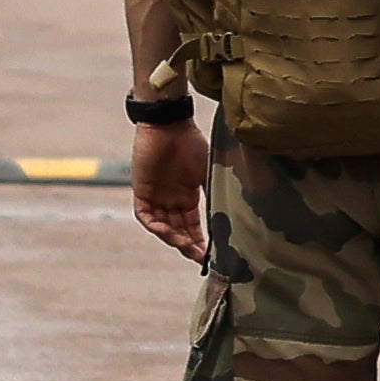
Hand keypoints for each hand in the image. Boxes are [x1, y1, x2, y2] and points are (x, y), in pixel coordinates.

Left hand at [132, 121, 211, 263]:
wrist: (169, 123)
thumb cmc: (191, 142)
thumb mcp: (208, 171)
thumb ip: (216, 191)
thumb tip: (238, 210)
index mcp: (187, 196)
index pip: (192, 226)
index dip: (200, 241)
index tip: (210, 255)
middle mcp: (170, 199)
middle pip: (178, 229)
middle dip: (188, 244)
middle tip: (199, 256)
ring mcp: (155, 195)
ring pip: (162, 226)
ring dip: (173, 238)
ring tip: (185, 246)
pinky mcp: (141, 190)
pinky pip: (145, 215)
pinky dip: (155, 225)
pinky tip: (167, 231)